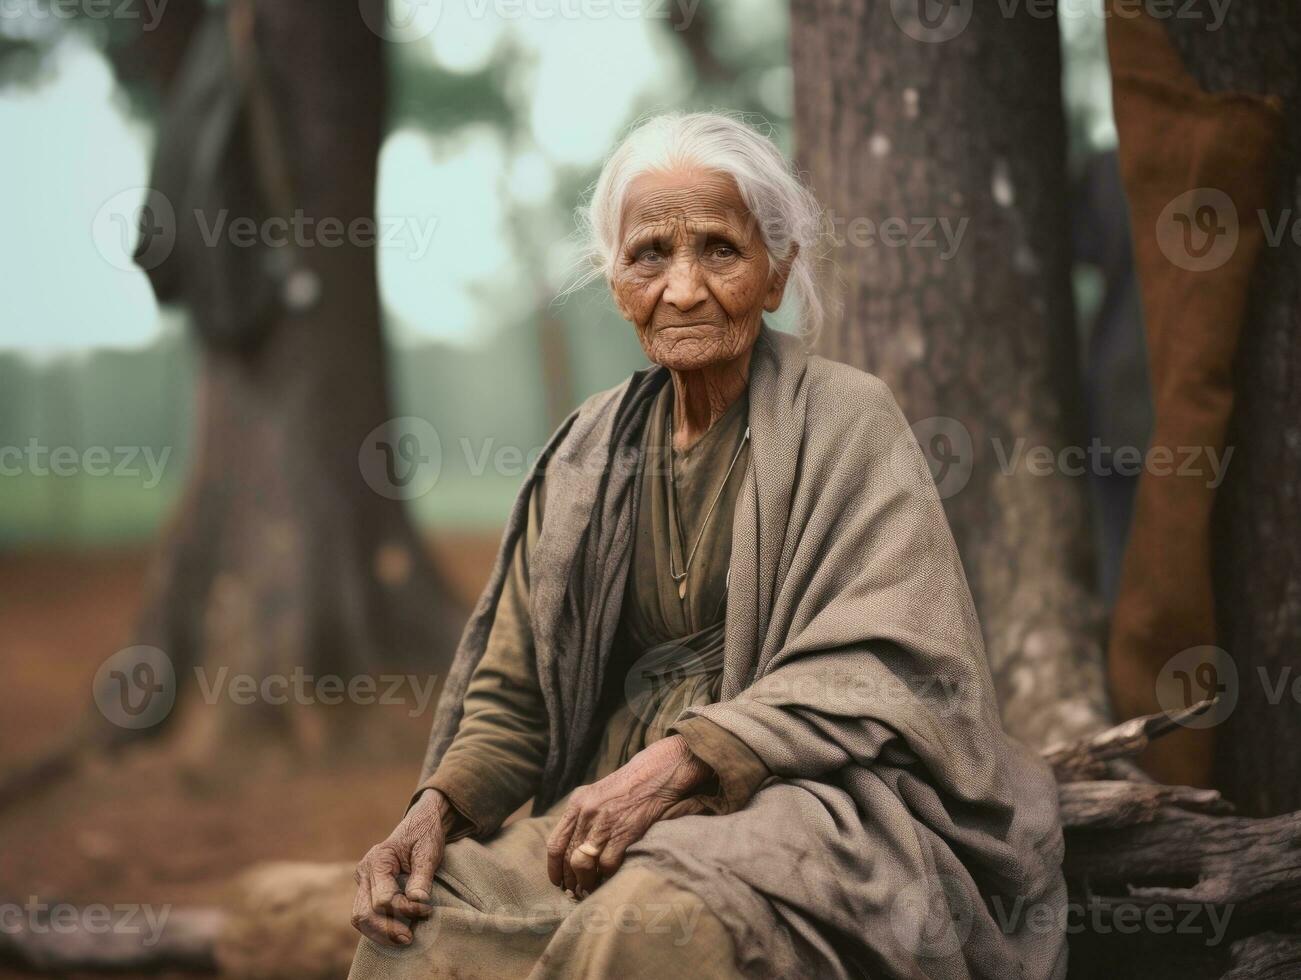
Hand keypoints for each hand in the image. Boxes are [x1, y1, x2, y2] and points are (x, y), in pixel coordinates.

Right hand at [352, 788, 452, 945]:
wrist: (419, 825)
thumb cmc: (425, 836)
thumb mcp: (429, 851)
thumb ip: (422, 876)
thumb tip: (418, 901)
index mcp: (378, 859)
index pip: (384, 898)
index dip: (405, 909)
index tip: (428, 910)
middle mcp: (364, 871)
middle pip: (364, 913)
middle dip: (386, 930)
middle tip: (410, 938)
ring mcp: (363, 881)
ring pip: (359, 918)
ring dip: (380, 934)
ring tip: (404, 939)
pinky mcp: (366, 889)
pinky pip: (365, 914)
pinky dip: (378, 928)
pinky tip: (396, 933)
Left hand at [546, 735, 711, 896]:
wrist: (656, 773)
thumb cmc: (629, 785)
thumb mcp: (598, 793)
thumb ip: (583, 815)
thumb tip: (575, 844)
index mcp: (577, 803)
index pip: (555, 843)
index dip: (554, 867)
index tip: (557, 881)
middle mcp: (586, 813)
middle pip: (568, 857)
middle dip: (571, 879)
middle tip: (576, 891)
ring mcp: (604, 823)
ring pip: (584, 864)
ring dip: (586, 881)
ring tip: (590, 889)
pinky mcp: (623, 833)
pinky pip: (607, 864)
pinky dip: (606, 876)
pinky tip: (609, 879)